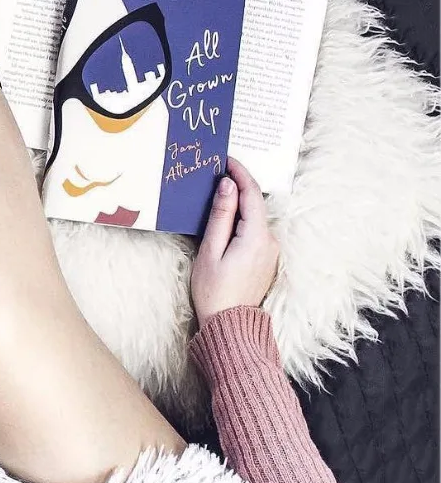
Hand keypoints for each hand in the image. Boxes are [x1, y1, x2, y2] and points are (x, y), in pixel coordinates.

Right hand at [191, 157, 279, 324]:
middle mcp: (270, 241)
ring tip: (218, 189)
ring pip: (255, 216)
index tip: (226, 158)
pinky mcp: (266, 258)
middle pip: (255, 203)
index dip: (240, 173)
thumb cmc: (214, 289)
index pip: (252, 194)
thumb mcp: (211, 249)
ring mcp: (270, 251)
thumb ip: (221, 215)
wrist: (229, 324)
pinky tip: (227, 215)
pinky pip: (255, 229)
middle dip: (239, 184)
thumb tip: (228, 185)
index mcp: (256, 237)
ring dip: (240, 201)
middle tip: (218, 170)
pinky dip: (242, 217)